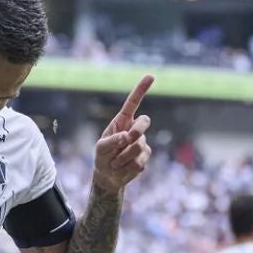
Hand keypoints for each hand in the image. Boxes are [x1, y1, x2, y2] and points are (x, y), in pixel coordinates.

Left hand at [92, 75, 154, 192]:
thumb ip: (111, 141)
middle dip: (137, 131)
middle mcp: (135, 130)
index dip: (141, 89)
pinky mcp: (145, 158)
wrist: (108, 176)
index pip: (133, 103)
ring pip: (139, 147)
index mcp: (123, 122)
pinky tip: (121, 169)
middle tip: (126, 140)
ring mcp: (142, 144)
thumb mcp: (101, 147)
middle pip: (145, 121)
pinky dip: (125, 168)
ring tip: (115, 162)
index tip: (151, 76)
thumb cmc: (102, 156)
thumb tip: (127, 137)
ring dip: (122, 157)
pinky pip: (138, 163)